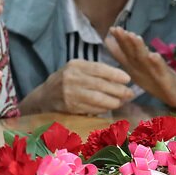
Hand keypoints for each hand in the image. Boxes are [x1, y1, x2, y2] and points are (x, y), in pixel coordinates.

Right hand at [20, 59, 137, 115]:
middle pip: (100, 85)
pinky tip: (109, 107)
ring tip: (121, 102)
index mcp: (75, 65)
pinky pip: (92, 109)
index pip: (99, 69)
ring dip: (113, 101)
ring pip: (97, 98)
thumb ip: (95, 71)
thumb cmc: (67, 80)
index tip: (127, 79)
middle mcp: (71, 78)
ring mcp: (70, 93)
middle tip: (130, 93)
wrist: (45, 95)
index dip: (115, 74)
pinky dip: (104, 109)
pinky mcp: (70, 107)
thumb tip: (120, 77)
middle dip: (118, 90)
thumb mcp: (77, 69)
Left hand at [104, 27, 175, 110]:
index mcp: (136, 64)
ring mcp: (157, 70)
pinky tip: (154, 55)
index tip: (112, 29)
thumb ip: (122, 56)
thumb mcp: (135, 69)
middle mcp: (145, 64)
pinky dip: (157, 63)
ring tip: (134, 37)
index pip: (125, 51)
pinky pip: (161, 70)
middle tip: (118, 29)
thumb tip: (107, 42)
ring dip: (140, 47)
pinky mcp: (167, 78)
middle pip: (134, 51)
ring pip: (147, 58)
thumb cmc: (155, 79)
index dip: (119, 41)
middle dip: (126, 40)